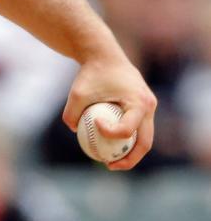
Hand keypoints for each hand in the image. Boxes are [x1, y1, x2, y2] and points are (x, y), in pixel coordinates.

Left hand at [62, 53, 156, 170]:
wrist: (104, 55)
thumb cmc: (91, 73)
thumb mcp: (76, 92)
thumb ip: (72, 113)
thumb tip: (73, 131)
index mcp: (139, 102)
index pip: (127, 129)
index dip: (109, 133)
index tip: (94, 124)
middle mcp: (149, 106)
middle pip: (145, 142)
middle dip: (130, 159)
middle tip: (110, 165)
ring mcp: (149, 107)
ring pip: (144, 138)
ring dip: (129, 152)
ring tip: (110, 162)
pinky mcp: (143, 107)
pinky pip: (138, 128)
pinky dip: (126, 139)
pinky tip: (109, 146)